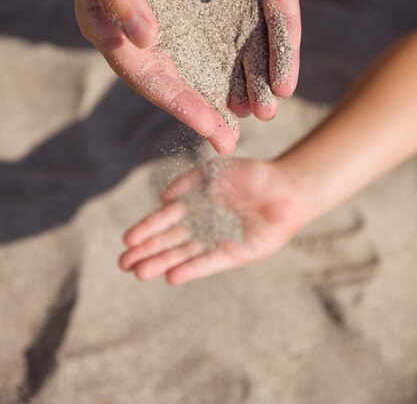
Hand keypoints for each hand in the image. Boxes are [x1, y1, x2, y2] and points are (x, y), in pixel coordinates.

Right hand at [64, 0, 237, 154]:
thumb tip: (145, 40)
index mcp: (112, 30)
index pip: (148, 77)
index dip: (179, 103)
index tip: (211, 127)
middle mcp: (138, 34)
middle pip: (174, 81)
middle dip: (203, 110)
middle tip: (231, 141)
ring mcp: (162, 21)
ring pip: (194, 63)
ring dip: (220, 88)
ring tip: (250, 114)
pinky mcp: (182, 3)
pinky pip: (208, 34)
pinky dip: (227, 53)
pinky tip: (250, 68)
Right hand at [119, 158, 305, 283]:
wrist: (284, 188)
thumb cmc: (250, 175)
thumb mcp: (213, 172)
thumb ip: (187, 183)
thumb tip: (163, 199)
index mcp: (194, 205)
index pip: (164, 220)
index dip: (146, 229)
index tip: (126, 240)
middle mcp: (202, 226)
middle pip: (169, 241)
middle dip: (146, 252)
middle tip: (123, 264)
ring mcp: (216, 242)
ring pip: (183, 255)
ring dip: (162, 264)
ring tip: (139, 274)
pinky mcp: (234, 255)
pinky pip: (209, 263)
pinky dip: (191, 270)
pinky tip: (172, 277)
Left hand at [143, 0, 300, 119]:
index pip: (282, 24)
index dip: (285, 56)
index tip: (284, 89)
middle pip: (253, 43)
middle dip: (257, 79)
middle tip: (258, 114)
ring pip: (223, 43)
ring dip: (228, 76)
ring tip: (231, 109)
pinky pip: (189, 26)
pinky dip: (196, 55)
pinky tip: (197, 80)